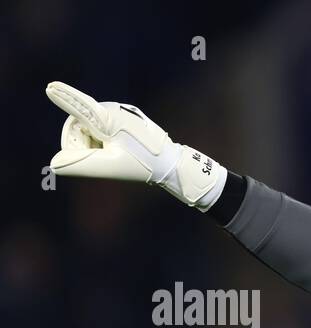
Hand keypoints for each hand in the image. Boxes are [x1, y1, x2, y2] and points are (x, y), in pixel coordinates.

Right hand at [46, 81, 225, 208]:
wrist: (169, 161)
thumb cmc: (143, 164)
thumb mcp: (112, 167)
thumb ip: (82, 165)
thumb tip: (55, 164)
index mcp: (108, 120)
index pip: (81, 108)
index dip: (65, 98)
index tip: (51, 87)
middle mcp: (110, 110)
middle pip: (77, 126)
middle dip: (82, 144)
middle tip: (104, 157)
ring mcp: (115, 111)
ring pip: (87, 128)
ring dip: (93, 143)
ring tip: (115, 153)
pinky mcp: (119, 115)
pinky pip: (99, 128)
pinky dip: (102, 140)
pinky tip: (118, 149)